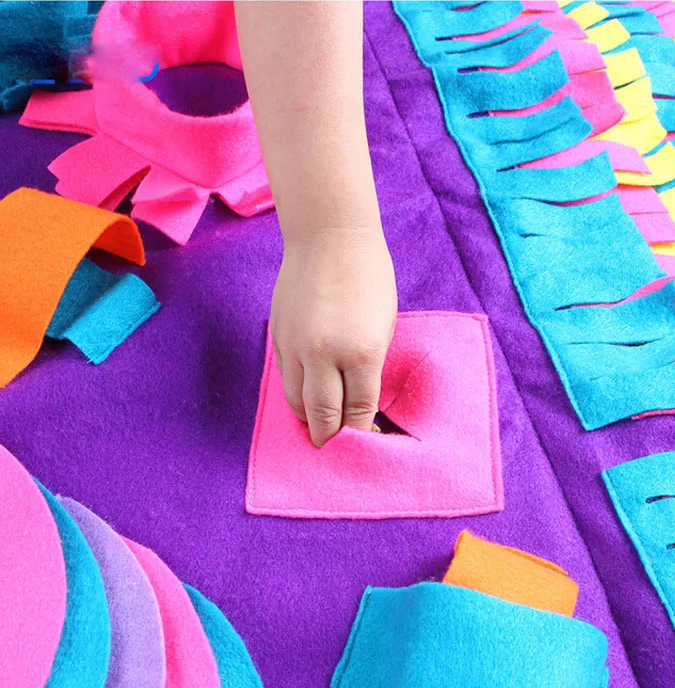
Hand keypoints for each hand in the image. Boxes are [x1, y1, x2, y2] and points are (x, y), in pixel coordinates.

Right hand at [269, 227, 397, 446]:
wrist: (328, 237)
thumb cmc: (368, 278)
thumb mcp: (383, 326)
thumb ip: (369, 367)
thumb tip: (360, 401)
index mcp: (360, 352)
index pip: (359, 411)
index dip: (362, 433)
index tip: (366, 443)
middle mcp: (323, 355)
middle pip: (323, 416)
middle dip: (331, 439)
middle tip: (337, 450)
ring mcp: (295, 347)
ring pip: (296, 403)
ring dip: (309, 421)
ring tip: (321, 429)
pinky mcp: (278, 338)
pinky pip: (286, 380)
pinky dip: (297, 394)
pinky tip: (308, 398)